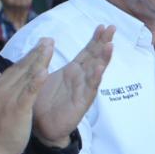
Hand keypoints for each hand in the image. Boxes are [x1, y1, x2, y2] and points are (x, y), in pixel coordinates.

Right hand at [0, 41, 53, 153]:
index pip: (16, 67)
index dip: (29, 56)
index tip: (41, 44)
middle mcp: (3, 88)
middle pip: (22, 66)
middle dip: (37, 52)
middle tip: (50, 39)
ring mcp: (9, 98)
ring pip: (26, 75)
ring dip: (39, 59)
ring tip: (50, 46)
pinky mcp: (17, 109)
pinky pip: (29, 92)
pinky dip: (36, 81)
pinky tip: (45, 71)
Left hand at [33, 25, 113, 144]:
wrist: (41, 127)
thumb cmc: (43, 102)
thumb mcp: (42, 75)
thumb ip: (45, 59)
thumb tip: (45, 40)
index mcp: (72, 71)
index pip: (87, 52)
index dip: (95, 39)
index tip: (103, 26)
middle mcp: (81, 78)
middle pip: (95, 57)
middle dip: (103, 43)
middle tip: (112, 28)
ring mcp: (83, 90)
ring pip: (96, 72)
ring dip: (103, 59)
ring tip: (110, 46)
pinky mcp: (81, 103)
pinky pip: (89, 90)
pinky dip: (95, 79)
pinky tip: (100, 69)